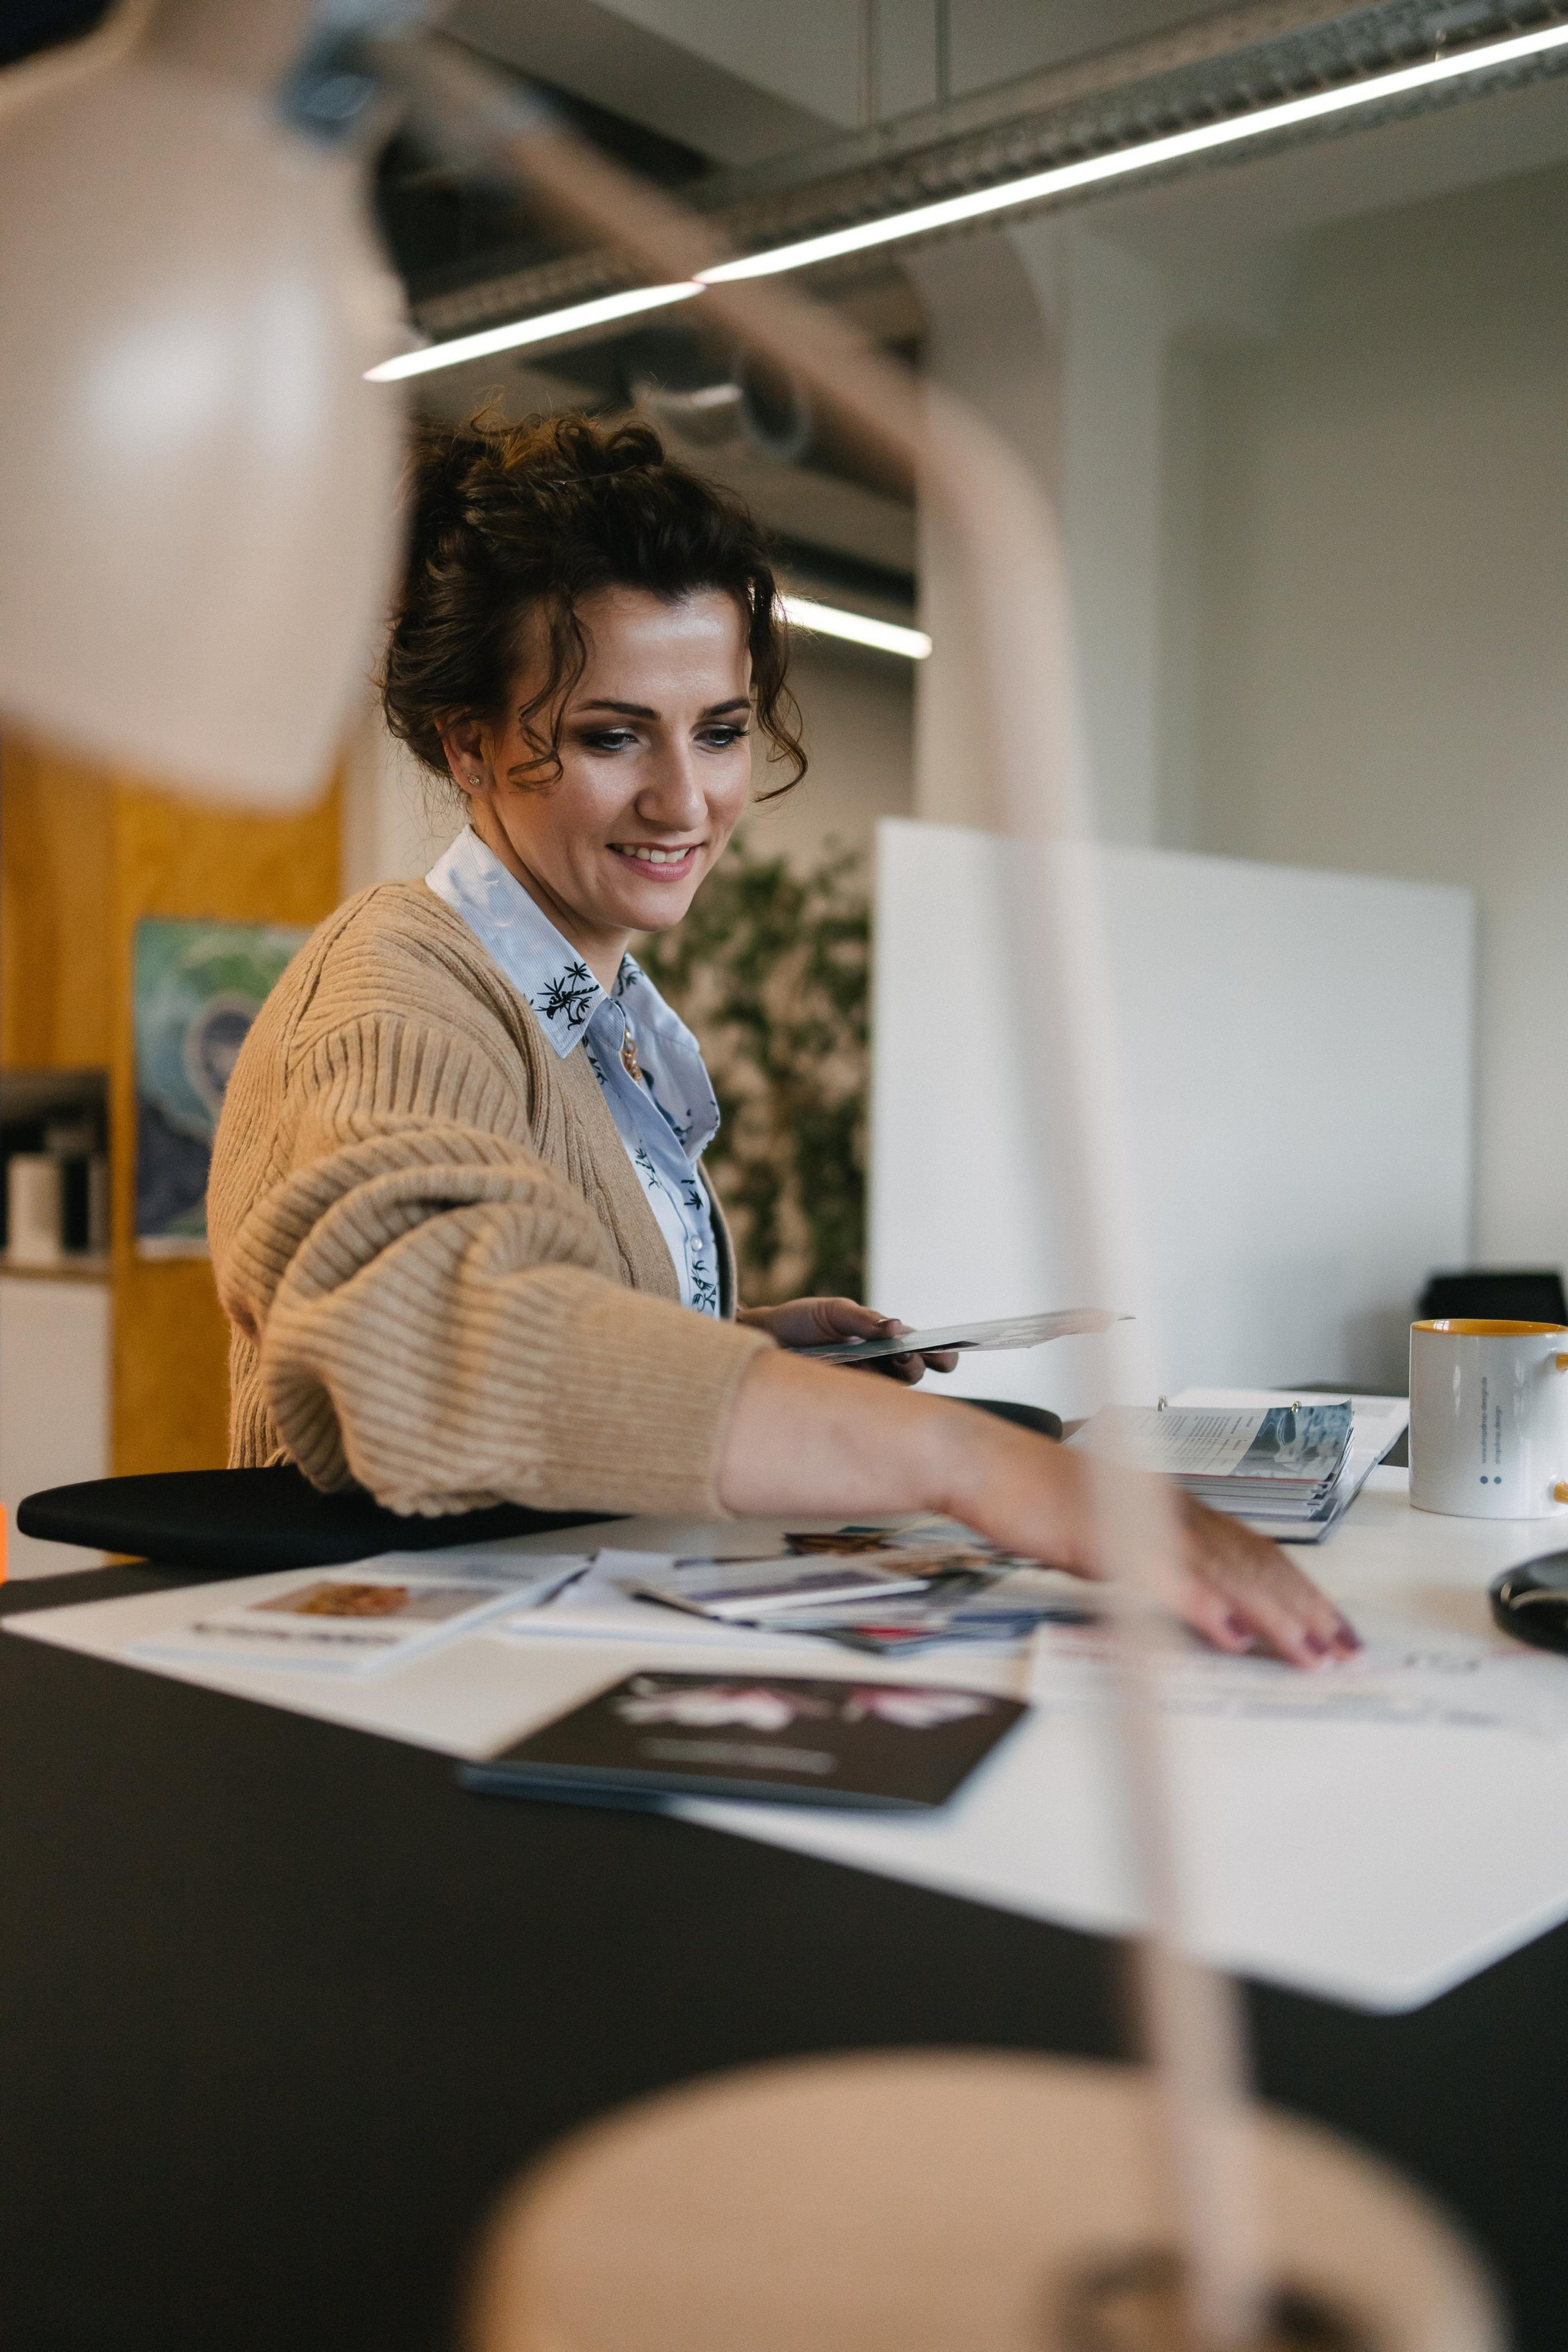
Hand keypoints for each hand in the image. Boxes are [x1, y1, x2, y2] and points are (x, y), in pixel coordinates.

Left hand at [736, 1297, 959, 1384]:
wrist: (763, 1339)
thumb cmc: (800, 1321)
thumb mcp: (831, 1312)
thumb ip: (862, 1319)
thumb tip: (895, 1327)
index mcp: (882, 1341)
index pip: (920, 1350)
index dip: (940, 1354)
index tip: (947, 1355)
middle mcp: (877, 1365)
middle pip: (913, 1373)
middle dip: (920, 1365)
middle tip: (911, 1356)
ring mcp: (861, 1384)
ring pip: (894, 1390)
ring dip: (900, 1376)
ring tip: (897, 1363)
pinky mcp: (842, 1401)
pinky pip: (867, 1406)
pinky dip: (875, 1397)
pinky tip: (872, 1383)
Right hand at [939, 1413, 1359, 1666]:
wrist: (981, 1461)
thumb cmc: (1034, 1497)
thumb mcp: (1106, 1540)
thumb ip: (1151, 1570)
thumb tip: (1194, 1609)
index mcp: (1172, 1510)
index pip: (1253, 1551)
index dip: (1299, 1589)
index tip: (1332, 1626)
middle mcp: (1168, 1511)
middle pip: (1254, 1561)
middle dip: (1307, 1609)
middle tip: (1346, 1650)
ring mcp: (1140, 1522)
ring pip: (1224, 1572)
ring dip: (1273, 1615)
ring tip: (1311, 1652)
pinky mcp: (1107, 1538)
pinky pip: (1164, 1577)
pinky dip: (1203, 1607)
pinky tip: (1231, 1634)